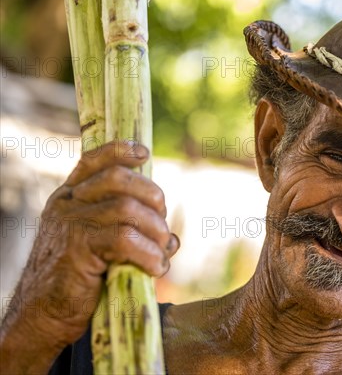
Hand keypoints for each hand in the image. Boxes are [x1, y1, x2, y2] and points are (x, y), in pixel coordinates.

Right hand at [0, 141, 178, 371]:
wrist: (43, 315)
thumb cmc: (78, 280)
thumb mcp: (99, 245)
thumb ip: (128, 230)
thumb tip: (173, 238)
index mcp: (71, 197)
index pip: (94, 160)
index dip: (121, 151)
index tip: (145, 155)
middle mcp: (68, 205)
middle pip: (120, 179)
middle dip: (153, 199)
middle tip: (162, 228)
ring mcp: (70, 225)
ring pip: (128, 209)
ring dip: (156, 232)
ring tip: (162, 254)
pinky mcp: (78, 251)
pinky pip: (125, 239)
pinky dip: (149, 254)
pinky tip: (156, 268)